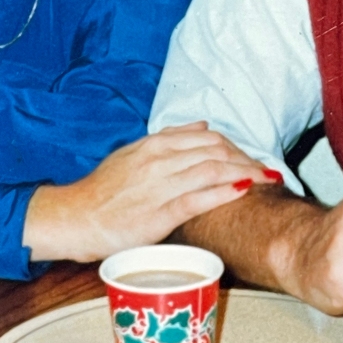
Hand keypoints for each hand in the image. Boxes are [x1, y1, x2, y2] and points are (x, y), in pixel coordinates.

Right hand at [22, 122, 278, 262]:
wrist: (74, 217)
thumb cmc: (103, 190)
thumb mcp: (134, 153)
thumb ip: (169, 138)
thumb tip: (202, 125)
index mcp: (155, 144)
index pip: (208, 137)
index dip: (236, 146)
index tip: (252, 158)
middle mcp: (160, 158)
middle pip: (216, 151)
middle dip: (246, 159)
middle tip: (268, 171)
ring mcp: (160, 184)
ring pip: (212, 170)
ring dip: (244, 173)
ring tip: (266, 180)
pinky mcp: (159, 212)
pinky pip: (197, 197)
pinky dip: (223, 191)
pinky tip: (243, 190)